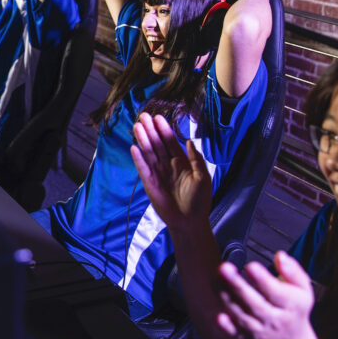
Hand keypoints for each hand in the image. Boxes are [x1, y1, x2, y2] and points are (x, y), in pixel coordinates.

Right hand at [130, 112, 212, 229]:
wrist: (189, 222)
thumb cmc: (199, 201)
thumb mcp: (203, 177)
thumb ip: (196, 159)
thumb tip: (189, 141)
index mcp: (182, 163)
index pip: (171, 142)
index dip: (164, 130)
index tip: (158, 117)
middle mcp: (168, 165)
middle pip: (157, 144)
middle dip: (150, 130)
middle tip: (143, 116)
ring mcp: (158, 173)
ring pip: (149, 153)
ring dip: (143, 139)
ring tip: (137, 126)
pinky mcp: (149, 184)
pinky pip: (142, 168)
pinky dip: (138, 158)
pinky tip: (134, 147)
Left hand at [214, 251, 316, 338]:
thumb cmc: (294, 309)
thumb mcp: (303, 288)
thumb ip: (292, 270)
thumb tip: (280, 256)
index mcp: (291, 305)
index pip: (276, 292)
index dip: (262, 279)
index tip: (250, 266)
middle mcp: (275, 319)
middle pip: (255, 303)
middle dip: (238, 285)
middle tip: (225, 269)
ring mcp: (259, 330)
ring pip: (242, 316)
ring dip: (227, 298)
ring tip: (217, 280)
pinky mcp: (246, 337)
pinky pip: (235, 333)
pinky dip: (226, 327)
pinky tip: (219, 317)